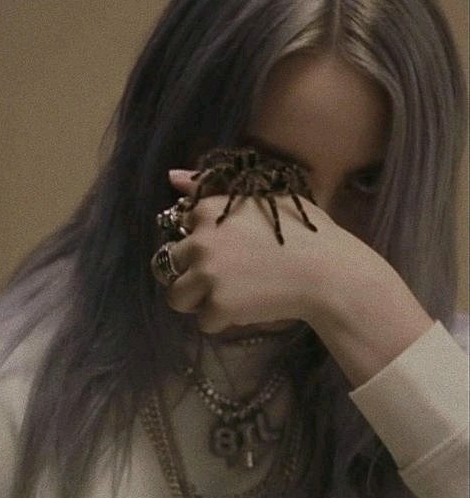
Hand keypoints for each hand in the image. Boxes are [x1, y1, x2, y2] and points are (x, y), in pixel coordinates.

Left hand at [153, 169, 393, 336]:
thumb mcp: (260, 199)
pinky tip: (246, 310)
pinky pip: (203, 322)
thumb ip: (210, 189)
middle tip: (225, 278)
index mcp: (208, 211)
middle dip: (192, 272)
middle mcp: (200, 241)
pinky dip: (221, 321)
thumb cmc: (304, 231)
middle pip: (171, 264)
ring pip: (177, 297)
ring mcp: (207, 275)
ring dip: (197, 300)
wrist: (327, 270)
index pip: (181, 229)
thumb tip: (171, 176)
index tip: (225, 249)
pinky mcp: (218, 306)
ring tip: (228, 298)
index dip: (201, 242)